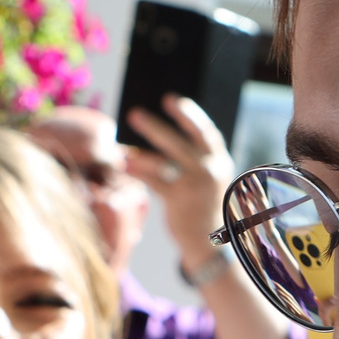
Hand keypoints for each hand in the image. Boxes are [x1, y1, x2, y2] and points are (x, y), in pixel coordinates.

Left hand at [122, 94, 233, 259]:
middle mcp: (210, 170)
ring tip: (119, 148)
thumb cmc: (202, 203)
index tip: (171, 99)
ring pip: (164, 164)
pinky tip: (124, 165)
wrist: (209, 240)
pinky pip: (155, 182)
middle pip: (180, 143)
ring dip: (140, 154)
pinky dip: (138, 172)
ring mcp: (195, 186)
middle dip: (156, 128)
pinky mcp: (180, 201)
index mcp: (219, 160)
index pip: (205, 132)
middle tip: (134, 114)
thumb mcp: (207, 177)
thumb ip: (193, 157)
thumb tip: (158, 132)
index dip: (189, 114)